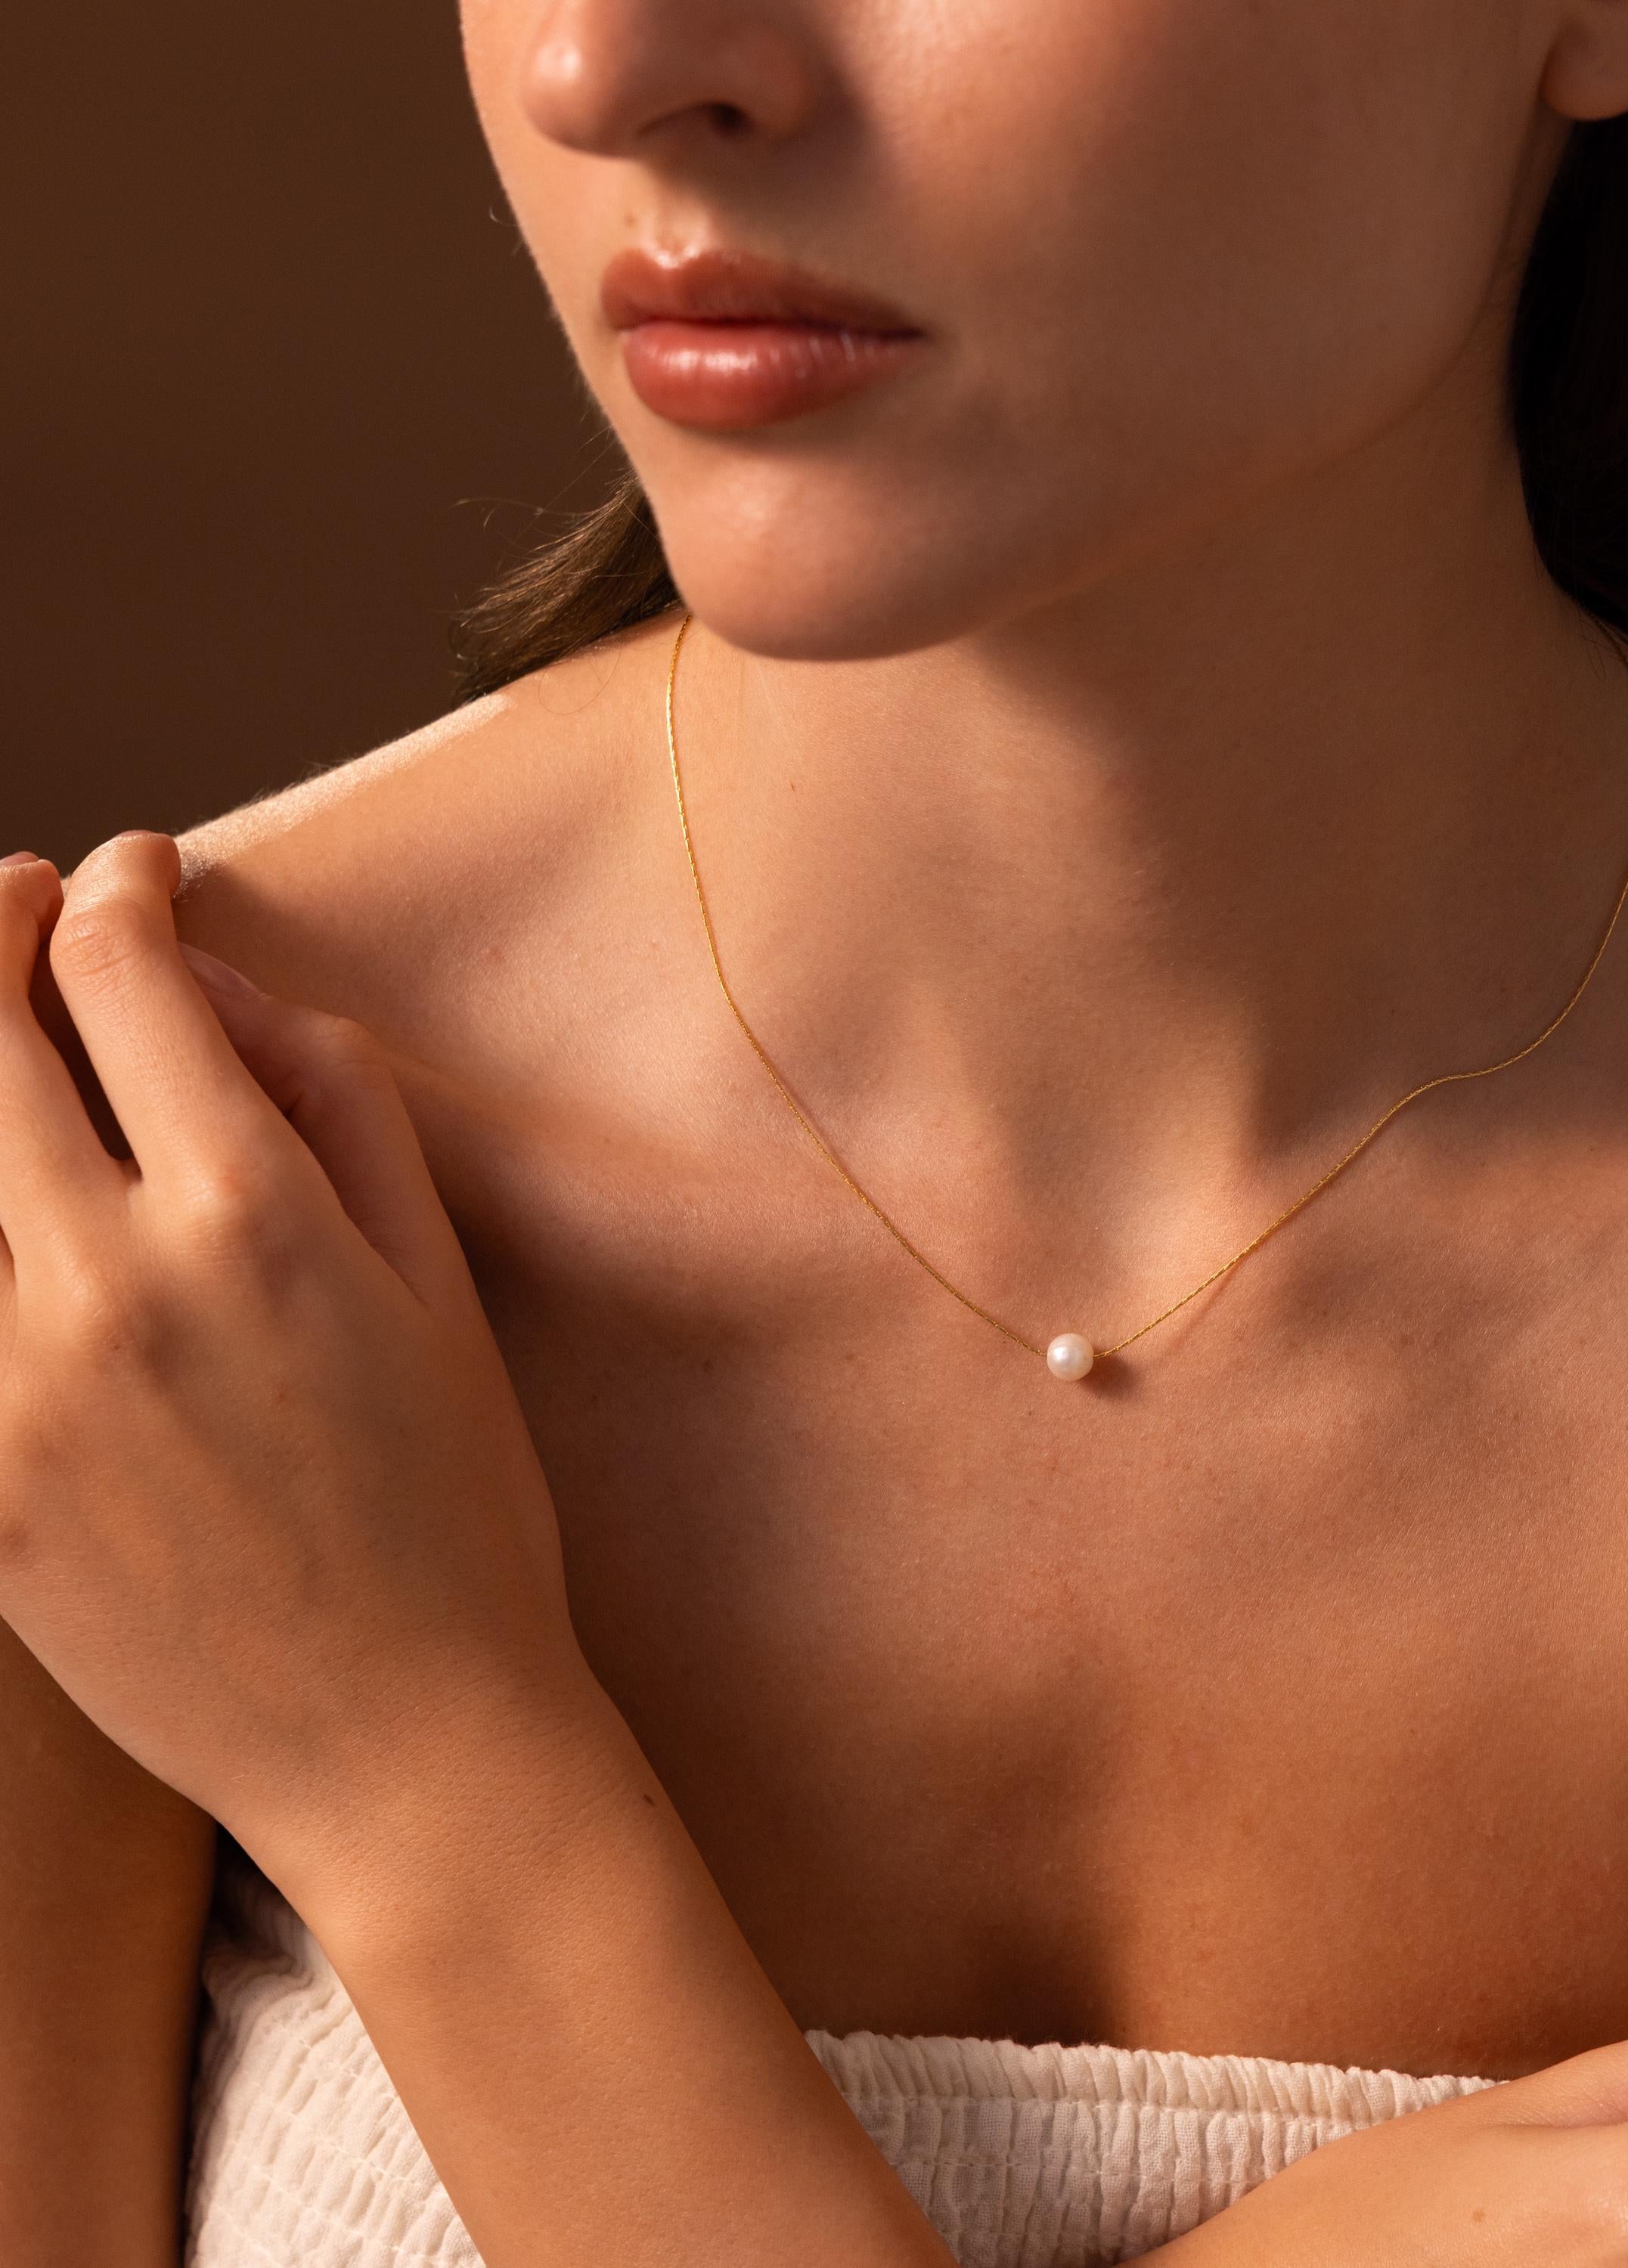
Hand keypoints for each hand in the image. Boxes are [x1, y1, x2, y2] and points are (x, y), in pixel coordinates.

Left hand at [0, 836, 598, 1902]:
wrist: (406, 1743)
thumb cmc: (459, 1513)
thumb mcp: (444, 1289)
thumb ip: (344, 1112)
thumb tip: (231, 998)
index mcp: (253, 1219)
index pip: (128, 979)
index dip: (120, 893)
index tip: (134, 871)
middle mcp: (104, 1285)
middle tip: (13, 900)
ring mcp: (8, 1396)